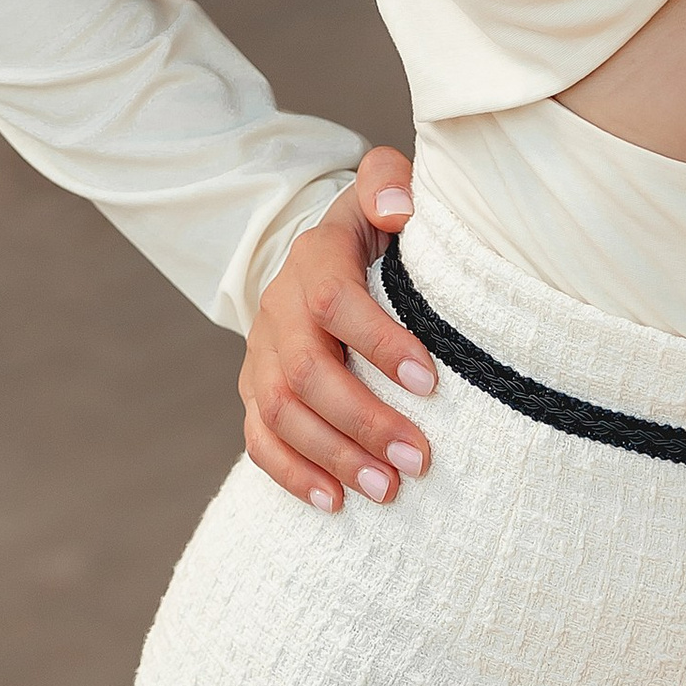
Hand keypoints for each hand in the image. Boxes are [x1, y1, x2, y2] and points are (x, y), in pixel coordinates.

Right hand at [238, 148, 435, 511]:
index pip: (335, 302)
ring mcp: (262, 352)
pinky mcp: (255, 389)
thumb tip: (401, 208)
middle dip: (362, 420)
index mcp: (315, 257)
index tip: (429, 383)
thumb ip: (390, 182)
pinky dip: (292, 475)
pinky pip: (259, 439)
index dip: (379, 344)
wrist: (318, 254)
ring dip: (333, 456)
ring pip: (280, 413)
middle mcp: (279, 305)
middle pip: (306, 372)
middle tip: (417, 459)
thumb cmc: (371, 228)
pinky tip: (334, 503)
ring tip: (387, 489)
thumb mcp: (381, 188)